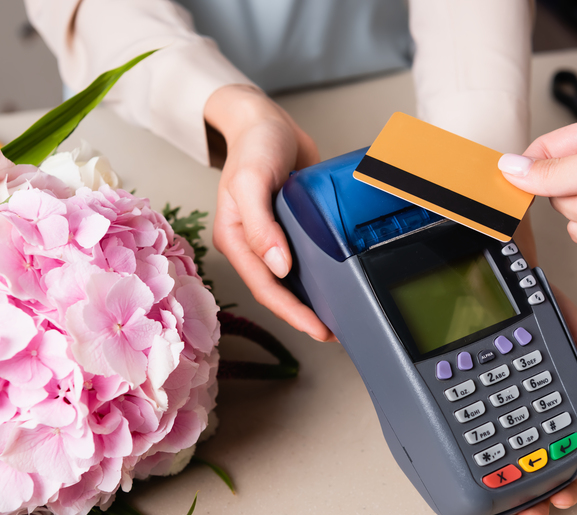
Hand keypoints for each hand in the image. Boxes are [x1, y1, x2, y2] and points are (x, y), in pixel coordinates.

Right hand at [206, 85, 333, 340]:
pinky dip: (321, 275)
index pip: (264, 287)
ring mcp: (273, 239)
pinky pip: (306, 259)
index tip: (318, 328)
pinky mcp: (292, 229)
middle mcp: (254, 245)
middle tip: (335, 331)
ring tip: (340, 317)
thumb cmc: (254, 146)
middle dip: (303, 315)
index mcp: (236, 240)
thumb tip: (279, 267)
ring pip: (293, 280)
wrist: (267, 121)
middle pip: (278, 291)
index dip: (291, 312)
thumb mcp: (251, 181)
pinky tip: (339, 282)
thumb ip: (261, 225)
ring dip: (313, 300)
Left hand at [491, 287, 576, 514]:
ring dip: (508, 491)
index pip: (565, 452)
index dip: (562, 483)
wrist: (498, 276)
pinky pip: (479, 437)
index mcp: (559, 401)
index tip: (556, 504)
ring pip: (506, 459)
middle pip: (533, 466)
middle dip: (531, 499)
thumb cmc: (544, 306)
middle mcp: (530, 408)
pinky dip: (484, 463)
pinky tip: (481, 480)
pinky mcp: (476, 398)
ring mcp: (503, 406)